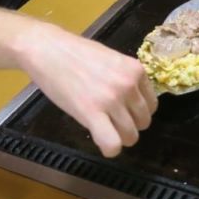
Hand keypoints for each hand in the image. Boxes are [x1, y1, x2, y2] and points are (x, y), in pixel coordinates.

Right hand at [15, 23, 157, 156]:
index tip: (123, 111)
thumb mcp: (112, 60)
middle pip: (143, 122)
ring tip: (103, 128)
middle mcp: (128, 84)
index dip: (136, 111)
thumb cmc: (75, 52)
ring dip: (118, 137)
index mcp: (135, 70)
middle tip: (111, 121)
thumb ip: (125, 79)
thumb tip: (132, 102)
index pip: (151, 104)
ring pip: (130, 136)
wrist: (48, 49)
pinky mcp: (92, 112)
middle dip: (129, 126)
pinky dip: (109, 149)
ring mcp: (112, 99)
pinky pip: (112, 143)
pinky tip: (99, 139)